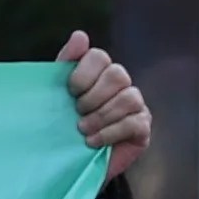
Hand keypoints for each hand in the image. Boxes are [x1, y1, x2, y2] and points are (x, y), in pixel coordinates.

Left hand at [59, 30, 151, 162]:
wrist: (68, 163)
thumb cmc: (62, 125)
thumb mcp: (56, 95)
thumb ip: (65, 64)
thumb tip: (80, 35)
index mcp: (98, 72)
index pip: (99, 56)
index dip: (83, 74)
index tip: (69, 92)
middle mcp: (120, 84)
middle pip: (117, 74)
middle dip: (93, 96)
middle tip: (77, 112)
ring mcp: (136, 105)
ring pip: (128, 98)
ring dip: (102, 116)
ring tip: (83, 130)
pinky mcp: (143, 127)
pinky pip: (135, 122)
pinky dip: (110, 132)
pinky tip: (93, 141)